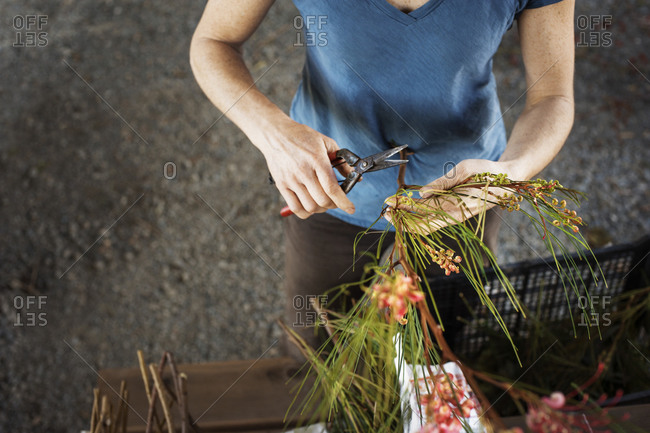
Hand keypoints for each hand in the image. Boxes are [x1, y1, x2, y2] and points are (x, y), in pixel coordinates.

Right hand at [261, 118, 354, 218]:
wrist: (275, 134)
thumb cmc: (302, 137)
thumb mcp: (326, 143)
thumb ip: (342, 162)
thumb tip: (356, 178)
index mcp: (317, 160)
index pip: (332, 188)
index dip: (344, 202)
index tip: (351, 209)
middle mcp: (303, 171)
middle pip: (322, 200)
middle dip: (334, 205)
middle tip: (336, 201)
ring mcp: (291, 180)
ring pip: (310, 207)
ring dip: (320, 209)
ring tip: (323, 202)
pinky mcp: (281, 185)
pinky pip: (295, 207)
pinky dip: (306, 212)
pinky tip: (310, 206)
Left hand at [384, 159, 515, 233]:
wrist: (507, 180)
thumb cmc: (487, 172)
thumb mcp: (465, 169)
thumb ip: (443, 183)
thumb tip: (421, 194)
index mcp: (456, 206)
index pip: (423, 212)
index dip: (403, 208)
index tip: (388, 202)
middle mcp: (454, 215)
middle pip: (421, 223)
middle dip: (401, 217)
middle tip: (385, 209)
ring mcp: (455, 217)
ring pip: (426, 224)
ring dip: (408, 218)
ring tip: (392, 209)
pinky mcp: (455, 214)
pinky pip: (434, 220)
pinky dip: (418, 217)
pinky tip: (408, 209)